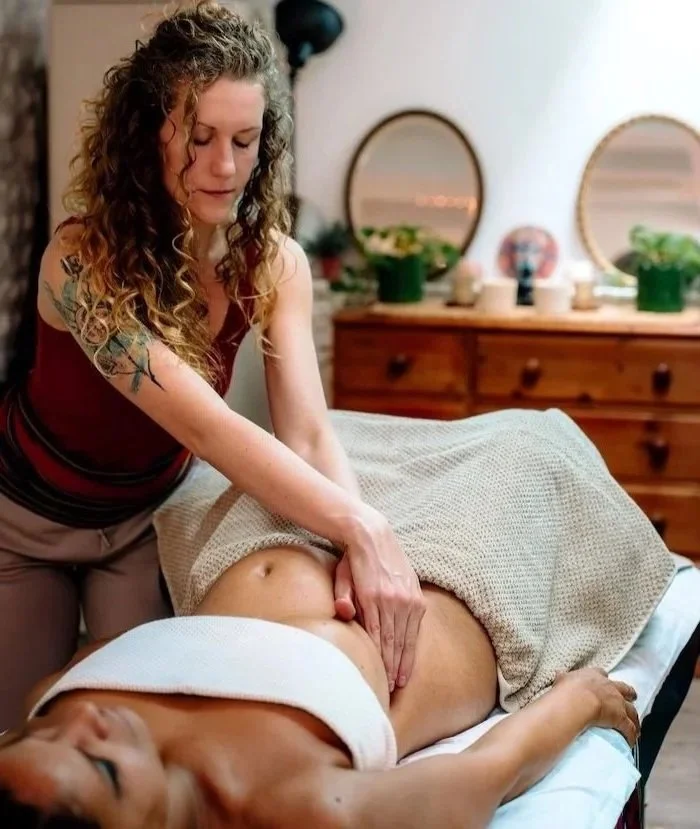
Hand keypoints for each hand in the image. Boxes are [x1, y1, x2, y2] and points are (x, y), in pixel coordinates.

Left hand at [334, 507, 425, 692]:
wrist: (373, 535)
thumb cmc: (351, 560)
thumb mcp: (340, 576)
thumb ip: (342, 596)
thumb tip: (344, 613)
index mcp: (373, 597)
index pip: (376, 639)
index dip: (378, 663)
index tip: (376, 682)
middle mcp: (394, 599)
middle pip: (393, 643)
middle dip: (391, 669)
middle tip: (389, 692)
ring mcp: (408, 598)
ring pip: (406, 638)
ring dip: (404, 662)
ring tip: (401, 683)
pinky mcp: (416, 596)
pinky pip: (415, 628)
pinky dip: (412, 646)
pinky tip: (409, 661)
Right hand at [554, 668, 640, 746]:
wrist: (577, 701)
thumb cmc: (568, 690)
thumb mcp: (563, 680)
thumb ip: (563, 678)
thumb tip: (560, 675)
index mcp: (594, 675)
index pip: (602, 674)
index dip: (605, 679)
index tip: (606, 682)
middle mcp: (609, 687)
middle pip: (625, 689)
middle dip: (629, 694)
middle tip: (632, 698)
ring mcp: (617, 702)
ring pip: (631, 710)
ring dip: (634, 718)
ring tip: (635, 726)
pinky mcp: (621, 718)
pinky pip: (629, 728)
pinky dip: (631, 735)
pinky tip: (631, 741)